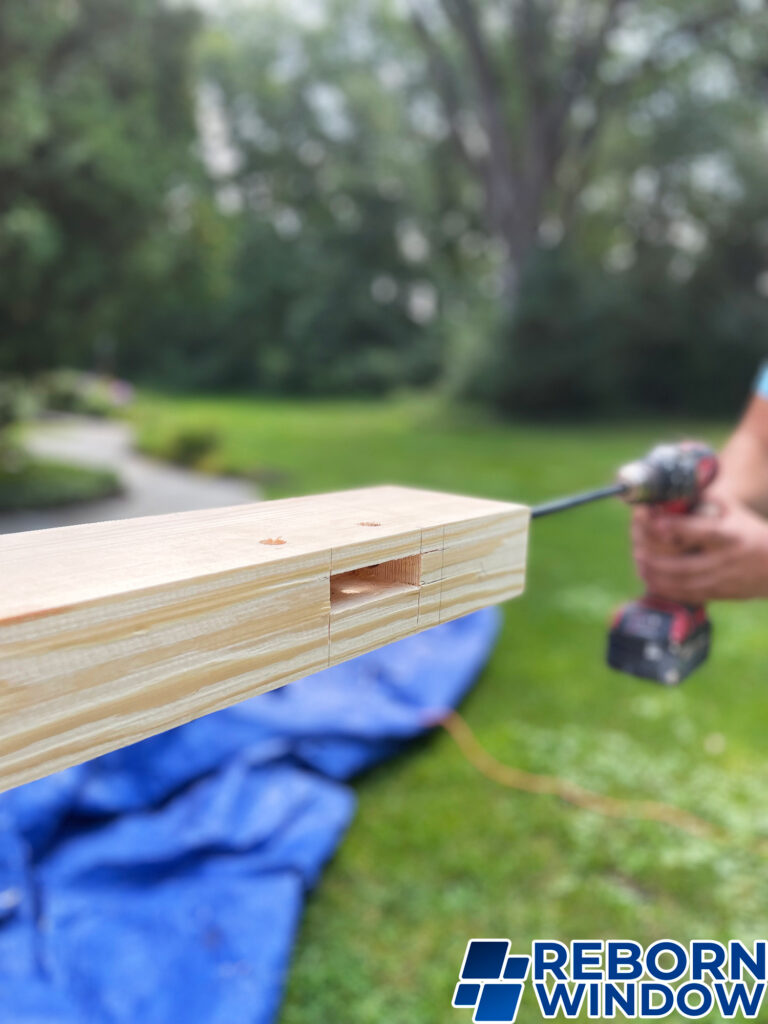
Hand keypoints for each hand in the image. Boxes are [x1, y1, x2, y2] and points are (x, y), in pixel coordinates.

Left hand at [631, 497, 767, 602]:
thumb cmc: (748, 531)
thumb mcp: (733, 510)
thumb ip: (706, 500)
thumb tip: (676, 490)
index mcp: (730, 535)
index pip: (701, 532)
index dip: (676, 528)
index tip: (654, 522)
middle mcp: (725, 560)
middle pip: (685, 565)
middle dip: (657, 560)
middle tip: (637, 550)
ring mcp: (722, 580)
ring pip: (683, 583)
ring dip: (657, 576)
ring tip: (640, 563)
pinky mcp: (719, 594)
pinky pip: (688, 595)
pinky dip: (667, 589)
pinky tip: (652, 579)